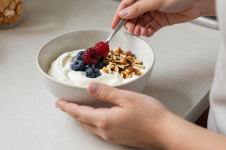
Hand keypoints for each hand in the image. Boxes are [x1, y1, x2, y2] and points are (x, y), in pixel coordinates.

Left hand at [55, 83, 171, 148]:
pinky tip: (95, 118)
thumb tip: (90, 88)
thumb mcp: (127, 98)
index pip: (80, 113)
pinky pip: (99, 130)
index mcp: (105, 120)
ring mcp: (113, 136)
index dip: (68, 107)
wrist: (167, 132)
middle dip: (72, 113)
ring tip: (76, 111)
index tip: (58, 103)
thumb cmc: (151, 115)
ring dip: (81, 118)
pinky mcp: (120, 138)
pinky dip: (92, 122)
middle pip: (82, 122)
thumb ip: (106, 93)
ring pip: (90, 127)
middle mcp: (106, 131)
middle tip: (64, 106)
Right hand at [111, 0, 217, 36]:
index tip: (114, 25)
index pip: (127, 4)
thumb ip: (138, 8)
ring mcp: (155, 11)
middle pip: (133, 16)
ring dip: (140, 29)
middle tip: (133, 30)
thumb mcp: (155, 0)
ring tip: (142, 32)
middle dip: (131, 24)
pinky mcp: (161, 20)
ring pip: (141, 23)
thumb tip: (123, 14)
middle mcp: (148, 2)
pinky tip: (149, 32)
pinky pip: (150, 27)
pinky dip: (148, 31)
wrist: (198, 0)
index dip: (119, 15)